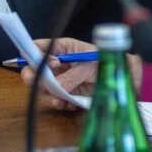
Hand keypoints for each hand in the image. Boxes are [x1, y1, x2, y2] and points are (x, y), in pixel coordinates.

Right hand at [21, 38, 142, 110]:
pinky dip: (58, 103)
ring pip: (40, 88)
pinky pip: (52, 99)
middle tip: (49, 85)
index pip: (37, 47)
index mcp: (62, 48)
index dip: (35, 55)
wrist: (118, 78)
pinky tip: (68, 104)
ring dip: (47, 96)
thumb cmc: (107, 63)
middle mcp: (56, 64)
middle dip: (36, 80)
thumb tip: (55, 86)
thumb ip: (72, 76)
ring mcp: (59, 79)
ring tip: (61, 100)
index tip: (51, 64)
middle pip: (32, 70)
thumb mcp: (90, 66)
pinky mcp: (64, 93)